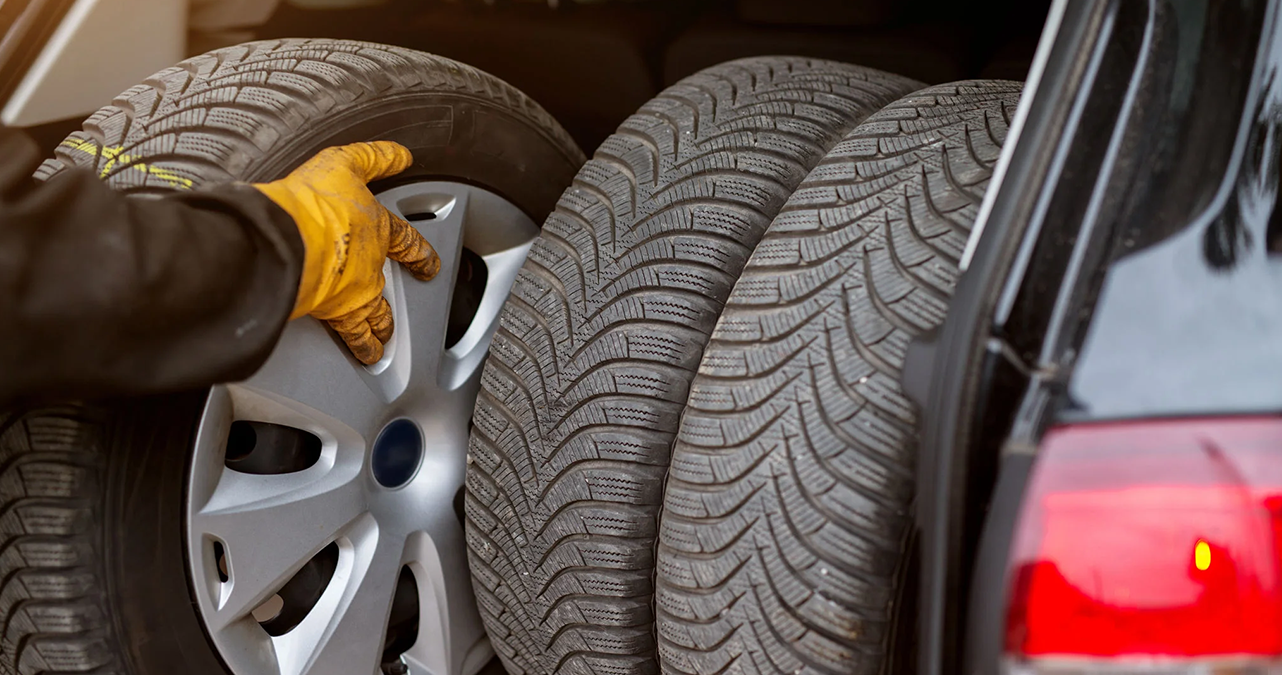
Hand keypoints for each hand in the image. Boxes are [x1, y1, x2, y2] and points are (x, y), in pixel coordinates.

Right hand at [254, 141, 438, 364]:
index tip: (429, 265)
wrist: (288, 238)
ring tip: (379, 346)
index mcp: (374, 230)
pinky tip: (361, 356)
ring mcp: (354, 291)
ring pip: (373, 318)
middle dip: (392, 302)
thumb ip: (373, 158)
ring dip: (377, 332)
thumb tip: (401, 154)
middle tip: (395, 319)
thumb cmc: (313, 202)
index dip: (419, 253)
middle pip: (387, 288)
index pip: (405, 241)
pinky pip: (352, 336)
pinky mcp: (335, 312)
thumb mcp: (345, 164)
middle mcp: (370, 265)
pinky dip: (359, 347)